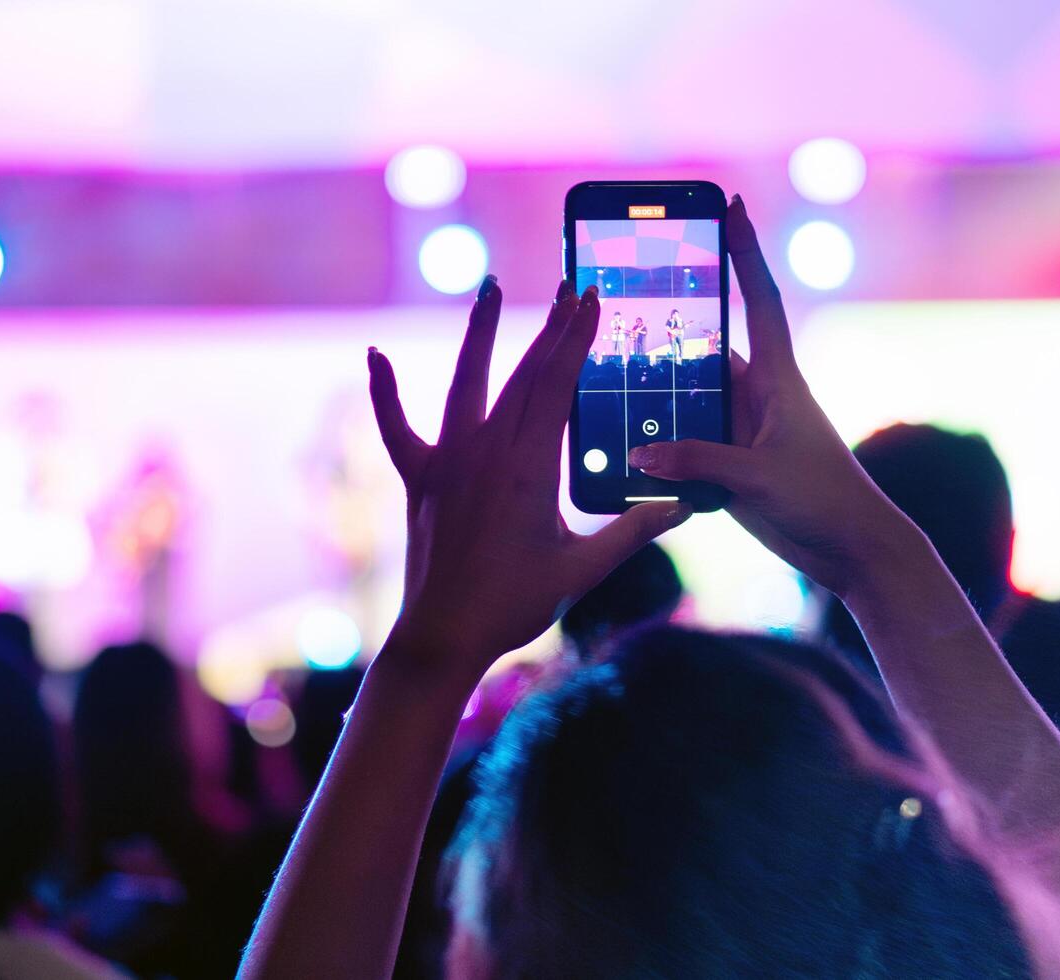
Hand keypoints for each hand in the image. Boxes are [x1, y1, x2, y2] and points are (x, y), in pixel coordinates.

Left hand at [369, 277, 690, 685]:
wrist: (444, 636)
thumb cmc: (515, 605)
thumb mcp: (584, 569)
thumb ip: (634, 530)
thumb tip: (685, 504)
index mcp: (528, 467)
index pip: (558, 385)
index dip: (577, 338)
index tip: (594, 300)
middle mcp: (484, 452)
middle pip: (522, 374)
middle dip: (550, 328)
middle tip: (572, 288)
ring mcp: (447, 462)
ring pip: (465, 383)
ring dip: (479, 333)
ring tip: (489, 288)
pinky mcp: (419, 479)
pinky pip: (395, 427)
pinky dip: (384, 391)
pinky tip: (374, 354)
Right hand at [626, 195, 915, 598]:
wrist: (853, 551)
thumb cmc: (824, 500)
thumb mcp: (758, 476)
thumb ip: (698, 461)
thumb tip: (641, 454)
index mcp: (778, 379)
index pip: (757, 299)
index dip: (744, 251)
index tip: (732, 204)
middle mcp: (758, 397)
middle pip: (703, 351)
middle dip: (669, 329)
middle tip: (624, 304)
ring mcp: (742, 432)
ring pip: (687, 403)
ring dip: (655, 399)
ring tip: (607, 383)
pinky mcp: (731, 468)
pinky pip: (684, 447)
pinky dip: (658, 449)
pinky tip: (625, 453)